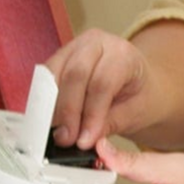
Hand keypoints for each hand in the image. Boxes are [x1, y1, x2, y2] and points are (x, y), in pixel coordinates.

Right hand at [45, 29, 155, 148]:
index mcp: (123, 53)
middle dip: (68, 110)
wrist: (136, 82)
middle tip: (66, 138)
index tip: (83, 140)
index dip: (90, 114)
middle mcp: (97, 43)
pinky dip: (45, 100)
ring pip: (54, 74)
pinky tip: (51, 119)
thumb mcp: (134, 113)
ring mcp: (75, 46)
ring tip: (58, 132)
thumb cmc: (138, 94)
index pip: (102, 82)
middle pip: (75, 74)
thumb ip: (108, 124)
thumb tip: (83, 139)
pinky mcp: (59, 56)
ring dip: (52, 106)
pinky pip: (46, 76)